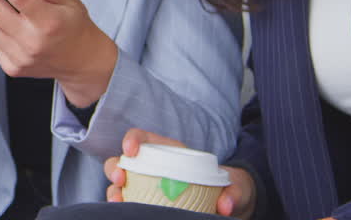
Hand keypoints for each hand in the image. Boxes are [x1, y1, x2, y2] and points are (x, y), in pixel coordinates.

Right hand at [104, 128, 255, 217]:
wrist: (229, 206)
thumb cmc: (229, 188)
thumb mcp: (237, 186)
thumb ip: (234, 191)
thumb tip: (225, 204)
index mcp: (170, 152)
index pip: (144, 138)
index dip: (133, 139)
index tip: (131, 150)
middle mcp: (153, 168)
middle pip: (124, 161)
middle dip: (115, 167)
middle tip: (120, 180)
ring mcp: (147, 187)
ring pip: (121, 185)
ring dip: (114, 191)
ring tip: (118, 201)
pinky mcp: (147, 204)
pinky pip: (129, 204)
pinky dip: (123, 206)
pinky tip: (124, 211)